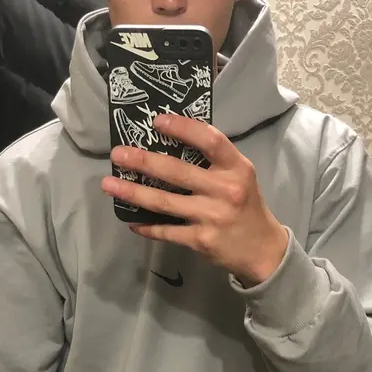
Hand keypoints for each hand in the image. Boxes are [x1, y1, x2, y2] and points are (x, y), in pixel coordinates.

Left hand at [101, 114, 288, 286]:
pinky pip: (167, 231)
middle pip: (177, 171)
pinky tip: (131, 220)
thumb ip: (213, 162)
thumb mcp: (240, 177)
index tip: (157, 121)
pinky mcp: (201, 240)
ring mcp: (212, 216)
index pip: (210, 140)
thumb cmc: (246, 206)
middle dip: (142, 161)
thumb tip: (169, 144)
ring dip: (133, 192)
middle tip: (117, 154)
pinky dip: (147, 226)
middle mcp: (225, 190)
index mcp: (236, 168)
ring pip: (164, 202)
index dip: (183, 128)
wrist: (263, 250)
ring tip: (108, 184)